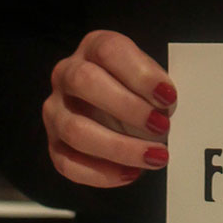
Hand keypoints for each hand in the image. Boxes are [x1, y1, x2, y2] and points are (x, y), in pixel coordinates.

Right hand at [42, 30, 176, 186]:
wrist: (120, 112)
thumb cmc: (139, 91)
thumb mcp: (151, 78)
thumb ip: (158, 87)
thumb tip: (168, 109)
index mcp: (93, 48)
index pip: (109, 50)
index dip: (140, 74)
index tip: (168, 96)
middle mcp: (67, 74)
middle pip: (84, 82)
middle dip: (127, 108)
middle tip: (162, 126)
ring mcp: (55, 110)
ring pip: (75, 129)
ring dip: (119, 148)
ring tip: (155, 156)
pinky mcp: (54, 144)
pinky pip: (68, 163)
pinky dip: (102, 174)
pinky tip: (132, 174)